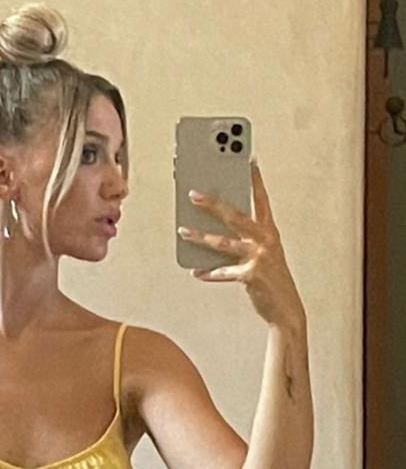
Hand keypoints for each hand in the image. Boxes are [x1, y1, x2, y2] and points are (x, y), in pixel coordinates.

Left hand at [178, 160, 305, 329]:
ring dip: (201, 237)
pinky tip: (196, 271)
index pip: (261, 199)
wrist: (286, 308)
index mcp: (270, 231)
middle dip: (213, 203)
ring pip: (224, 243)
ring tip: (183, 230)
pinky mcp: (251, 276)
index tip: (248, 160)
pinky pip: (224, 272)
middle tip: (193, 193)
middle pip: (236, 215)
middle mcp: (266, 241)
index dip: (255, 180)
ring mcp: (259, 258)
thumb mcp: (263, 253)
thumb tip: (214, 228)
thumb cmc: (271, 279)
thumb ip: (245, 239)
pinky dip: (209, 272)